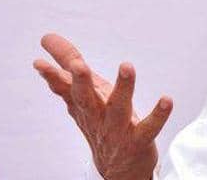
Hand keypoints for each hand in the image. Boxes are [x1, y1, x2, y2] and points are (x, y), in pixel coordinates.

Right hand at [33, 33, 171, 179]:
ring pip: (118, 109)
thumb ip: (68, 66)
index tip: (40, 62)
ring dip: (123, 88)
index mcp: (84, 105)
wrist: (118, 167)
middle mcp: (97, 117)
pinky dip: (158, 115)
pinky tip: (166, 100)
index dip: (53, 76)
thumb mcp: (85, 93)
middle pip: (86, 99)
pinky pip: (149, 128)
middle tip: (78, 65)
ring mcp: (117, 130)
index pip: (66, 89)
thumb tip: (48, 38)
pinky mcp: (138, 141)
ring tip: (127, 66)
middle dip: (81, 82)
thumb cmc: (101, 121)